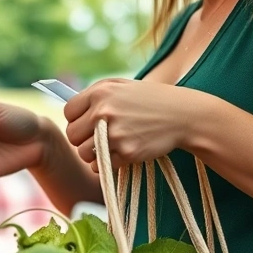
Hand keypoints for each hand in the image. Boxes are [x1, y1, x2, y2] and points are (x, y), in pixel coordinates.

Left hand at [63, 79, 196, 171]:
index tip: (88, 122)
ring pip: (83, 153)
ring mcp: (114, 133)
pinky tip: (122, 153)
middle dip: (82, 139)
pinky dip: (107, 164)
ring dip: (93, 154)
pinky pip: (99, 166)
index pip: (68, 112)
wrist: (185, 115)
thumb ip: (95, 96)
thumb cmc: (150, 100)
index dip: (76, 119)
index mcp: (101, 92)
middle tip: (99, 137)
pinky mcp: (126, 152)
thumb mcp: (122, 87)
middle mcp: (104, 111)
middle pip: (72, 135)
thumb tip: (68, 111)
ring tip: (111, 145)